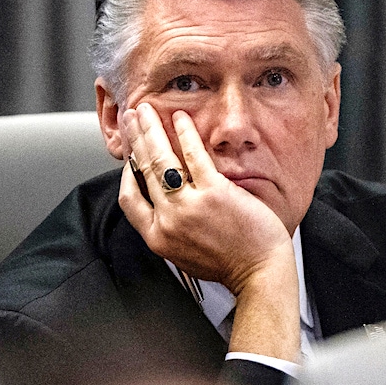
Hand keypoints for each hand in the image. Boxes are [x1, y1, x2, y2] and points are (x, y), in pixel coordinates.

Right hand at [119, 103, 291, 295]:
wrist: (259, 273)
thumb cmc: (228, 264)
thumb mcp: (183, 254)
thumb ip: (169, 230)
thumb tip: (161, 203)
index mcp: (158, 237)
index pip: (129, 199)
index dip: (126, 172)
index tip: (129, 155)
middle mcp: (168, 221)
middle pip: (143, 170)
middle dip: (134, 139)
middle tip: (131, 119)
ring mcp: (190, 205)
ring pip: (160, 159)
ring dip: (150, 129)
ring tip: (146, 111)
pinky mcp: (214, 192)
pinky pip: (193, 156)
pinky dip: (185, 133)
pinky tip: (181, 119)